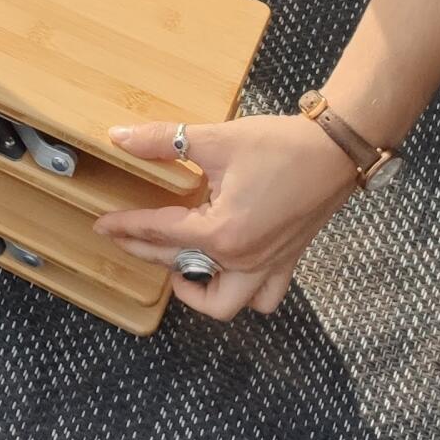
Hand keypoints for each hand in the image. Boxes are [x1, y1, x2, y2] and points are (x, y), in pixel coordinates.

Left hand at [95, 115, 361, 319]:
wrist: (337, 149)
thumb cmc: (280, 145)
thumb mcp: (216, 139)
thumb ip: (162, 141)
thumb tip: (118, 136)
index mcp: (222, 233)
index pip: (160, 233)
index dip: (126, 227)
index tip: (102, 224)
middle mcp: (244, 260)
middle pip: (182, 267)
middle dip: (147, 253)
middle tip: (123, 238)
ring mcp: (268, 266)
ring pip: (225, 303)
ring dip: (198, 293)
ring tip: (178, 265)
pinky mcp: (287, 261)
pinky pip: (262, 297)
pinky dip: (241, 292)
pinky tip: (224, 269)